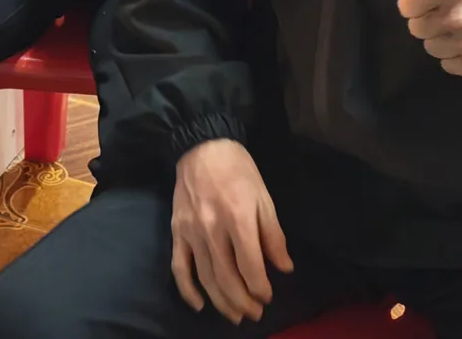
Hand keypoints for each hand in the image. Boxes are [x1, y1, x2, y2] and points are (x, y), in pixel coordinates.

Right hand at [171, 139, 292, 322]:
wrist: (202, 146)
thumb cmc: (239, 171)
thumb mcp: (264, 197)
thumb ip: (273, 235)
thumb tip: (284, 267)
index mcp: (238, 218)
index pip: (250, 265)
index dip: (260, 287)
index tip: (268, 296)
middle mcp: (213, 229)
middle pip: (227, 277)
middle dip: (243, 301)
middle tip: (254, 314)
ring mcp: (191, 232)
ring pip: (205, 277)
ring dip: (221, 302)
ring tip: (235, 315)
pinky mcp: (177, 232)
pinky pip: (179, 267)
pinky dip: (187, 290)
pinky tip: (199, 305)